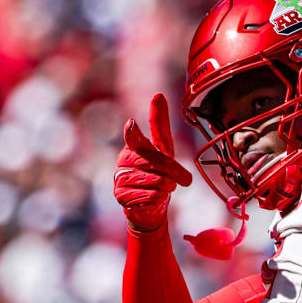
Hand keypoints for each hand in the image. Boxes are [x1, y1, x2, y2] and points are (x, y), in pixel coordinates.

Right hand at [114, 93, 191, 230]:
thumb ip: (160, 126)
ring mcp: (119, 178)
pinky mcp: (121, 196)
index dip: (134, 132)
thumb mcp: (164, 149)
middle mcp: (123, 160)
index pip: (135, 137)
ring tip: (163, 188)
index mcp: (133, 146)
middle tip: (182, 179)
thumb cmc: (158, 174)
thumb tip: (158, 95)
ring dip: (166, 186)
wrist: (150, 207)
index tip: (132, 124)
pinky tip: (152, 198)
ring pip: (156, 180)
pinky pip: (151, 195)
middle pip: (156, 162)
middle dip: (173, 171)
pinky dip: (159, 198)